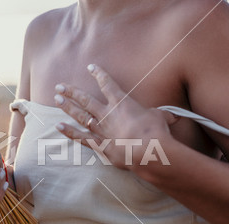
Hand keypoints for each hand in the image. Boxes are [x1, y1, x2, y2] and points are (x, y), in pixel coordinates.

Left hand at [54, 64, 178, 169]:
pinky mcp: (100, 146)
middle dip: (71, 91)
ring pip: (80, 116)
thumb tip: (172, 117)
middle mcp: (107, 114)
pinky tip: (58, 126)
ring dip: (67, 107)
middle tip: (59, 86)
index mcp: (122, 103)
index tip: (90, 67)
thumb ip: (161, 115)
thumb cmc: (155, 131)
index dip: (99, 74)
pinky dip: (69, 132)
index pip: (107, 84)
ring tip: (56, 99)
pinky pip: (81, 138)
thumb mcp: (160, 118)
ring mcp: (101, 130)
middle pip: (85, 99)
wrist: (148, 150)